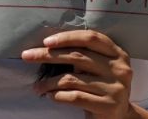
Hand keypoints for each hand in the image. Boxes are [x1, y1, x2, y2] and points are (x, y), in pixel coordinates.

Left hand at [21, 30, 147, 118]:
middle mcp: (120, 68)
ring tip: (37, 87)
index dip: (67, 38)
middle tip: (27, 56)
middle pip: (78, 56)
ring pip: (72, 79)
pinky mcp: (108, 105)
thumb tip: (49, 46)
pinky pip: (75, 97)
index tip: (46, 41)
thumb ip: (86, 55)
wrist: (120, 117)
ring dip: (48, 82)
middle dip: (48, 55)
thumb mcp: (101, 67)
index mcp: (118, 53)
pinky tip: (50, 96)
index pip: (90, 38)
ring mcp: (115, 87)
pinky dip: (58, 96)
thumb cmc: (103, 87)